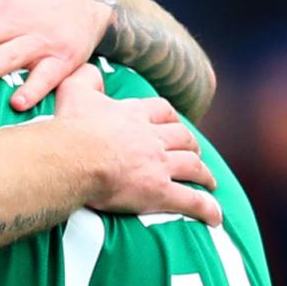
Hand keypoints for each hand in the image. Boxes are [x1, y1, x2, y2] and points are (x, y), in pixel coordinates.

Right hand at [55, 65, 221, 225]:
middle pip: (182, 138)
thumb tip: (90, 68)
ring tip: (209, 181)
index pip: (162, 111)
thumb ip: (86, 76)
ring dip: (204, 174)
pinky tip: (215, 217)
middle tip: (194, 153)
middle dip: (191, 145)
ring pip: (191, 167)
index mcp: (135, 114)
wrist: (71, 158)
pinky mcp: (158, 192)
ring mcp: (159, 165)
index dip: (171, 119)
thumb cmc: (70, 128)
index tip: (173, 125)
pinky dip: (206, 208)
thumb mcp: (74, 90)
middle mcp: (152, 138)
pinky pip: (190, 200)